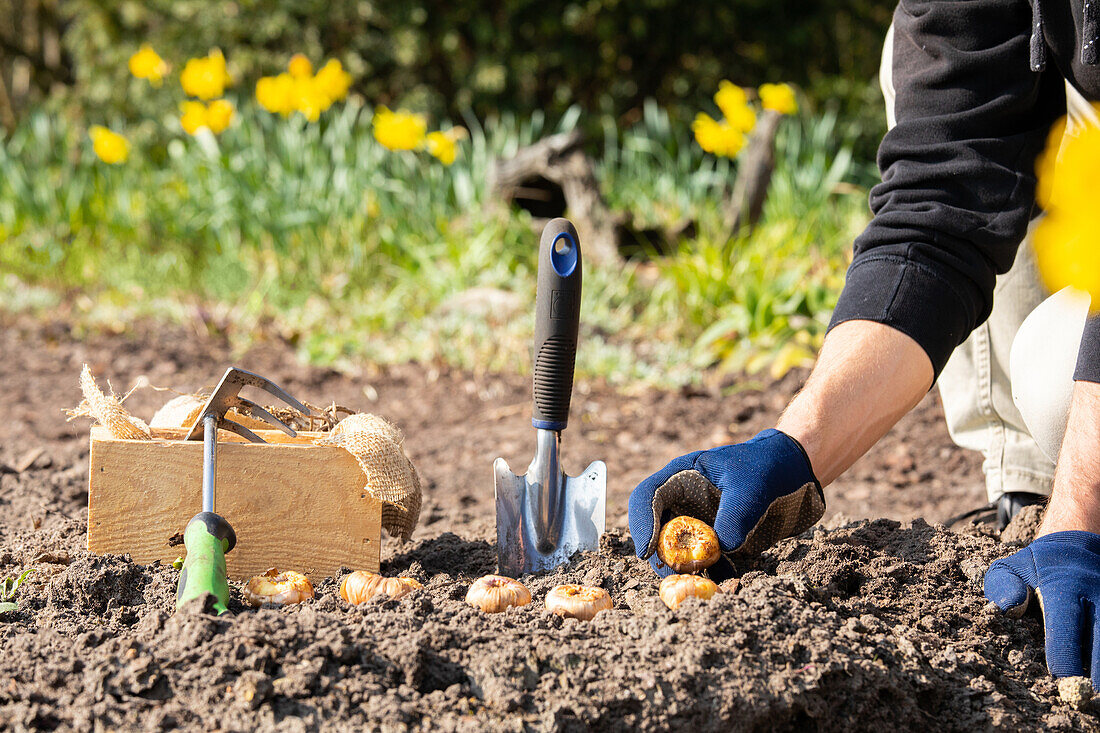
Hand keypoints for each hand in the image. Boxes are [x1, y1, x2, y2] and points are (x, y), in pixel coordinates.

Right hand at [627, 429, 823, 576]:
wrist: (796, 474)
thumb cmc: (768, 467)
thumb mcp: (752, 485)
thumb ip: (735, 513)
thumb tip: (721, 548)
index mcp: (681, 476)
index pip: (647, 497)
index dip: (642, 523)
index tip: (649, 550)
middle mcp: (683, 502)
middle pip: (654, 530)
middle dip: (659, 555)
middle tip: (674, 575)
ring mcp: (698, 523)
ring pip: (675, 551)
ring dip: (682, 570)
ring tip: (698, 584)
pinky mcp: (716, 543)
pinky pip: (702, 564)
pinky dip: (707, 576)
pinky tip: (720, 583)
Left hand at [984, 531, 1099, 686]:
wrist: (1075, 545)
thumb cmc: (1036, 566)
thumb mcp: (1010, 566)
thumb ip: (1003, 586)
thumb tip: (1009, 609)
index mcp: (1065, 586)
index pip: (1067, 625)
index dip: (1064, 655)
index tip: (1060, 679)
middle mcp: (1097, 595)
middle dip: (1097, 673)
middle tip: (1087, 698)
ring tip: (1097, 695)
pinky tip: (1099, 676)